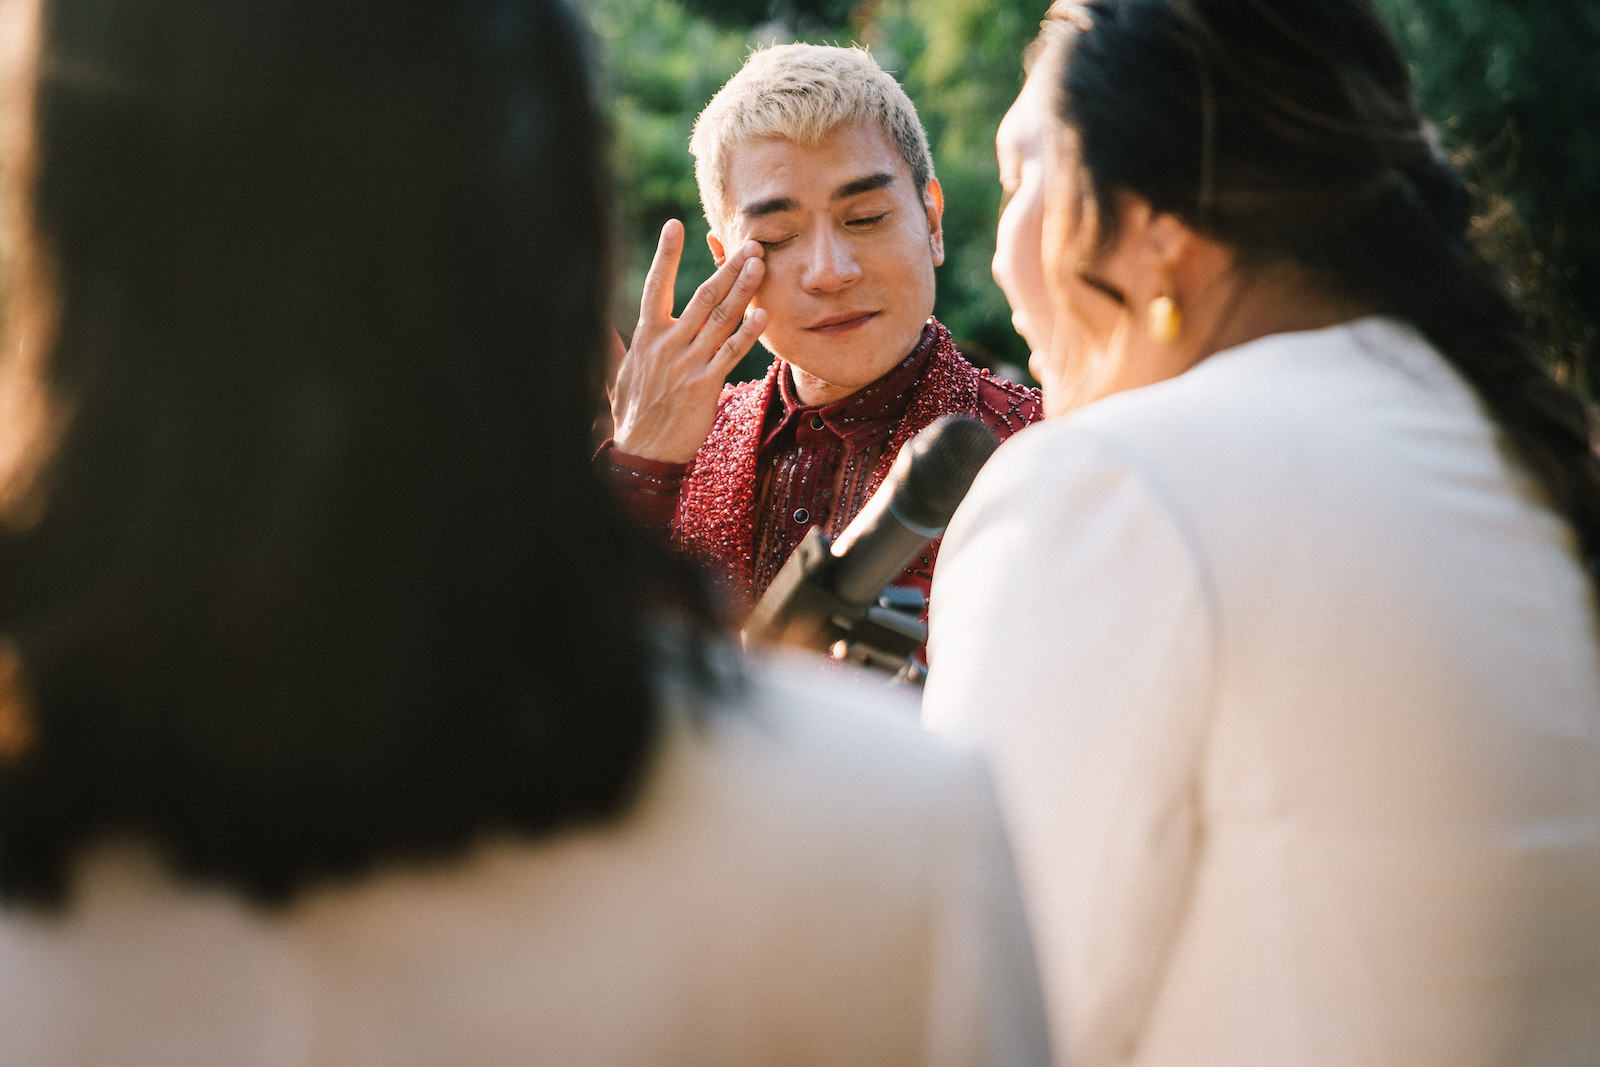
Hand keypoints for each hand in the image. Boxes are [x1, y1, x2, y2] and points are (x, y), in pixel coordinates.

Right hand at [609, 220, 767, 462]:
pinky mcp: (705, 385)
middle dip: (727, 268)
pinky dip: (748, 333)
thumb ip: (610, 345)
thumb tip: (596, 325)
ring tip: (760, 265)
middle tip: (748, 243)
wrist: (642, 453)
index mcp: (645, 336)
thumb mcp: (614, 375)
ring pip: (720, 319)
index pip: (656, 285)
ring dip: (743, 290)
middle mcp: (667, 344)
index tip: (675, 225)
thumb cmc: (631, 414)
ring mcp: (687, 364)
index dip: (665, 255)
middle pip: (701, 297)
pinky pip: (731, 353)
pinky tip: (764, 314)